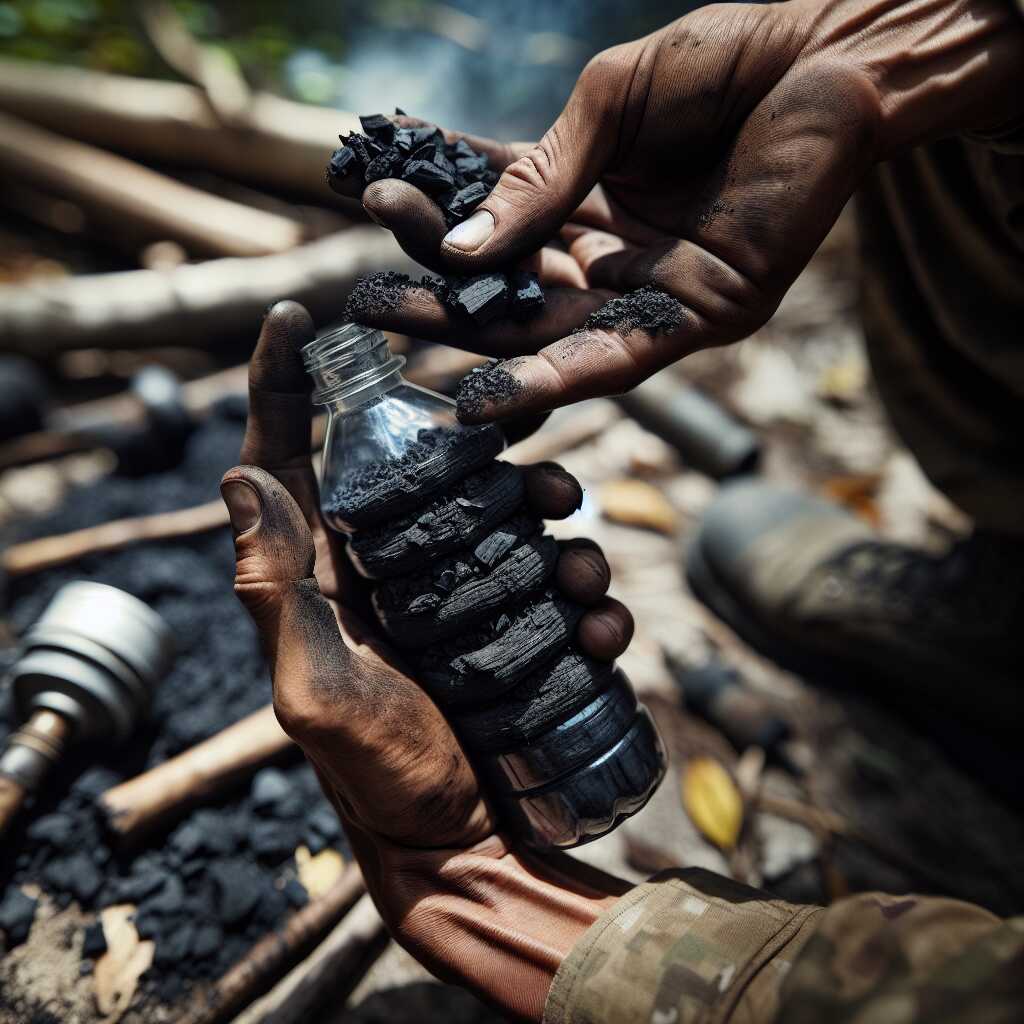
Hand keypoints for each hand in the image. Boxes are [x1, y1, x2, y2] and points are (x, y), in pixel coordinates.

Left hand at [220, 302, 632, 1021]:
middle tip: (522, 450)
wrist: (459, 840)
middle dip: (475, 447)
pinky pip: (546, 578)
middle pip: (417, 468)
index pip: (282, 459)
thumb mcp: (314, 695)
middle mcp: (378, 568)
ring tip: (580, 551)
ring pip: (497, 512)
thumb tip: (238, 475)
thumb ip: (272, 594)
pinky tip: (602, 620)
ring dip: (549, 515)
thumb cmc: (377, 777)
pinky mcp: (504, 623)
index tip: (293, 317)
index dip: (279, 385)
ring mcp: (448, 593)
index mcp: (315, 574)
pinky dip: (584, 588)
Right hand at [335, 0, 1022, 421]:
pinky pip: (622, 355)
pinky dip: (563, 377)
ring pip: (556, 335)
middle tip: (371, 309)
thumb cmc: (722, 63)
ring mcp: (654, 292)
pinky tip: (502, 391)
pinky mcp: (701, 315)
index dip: (436, 222)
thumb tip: (461, 244)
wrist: (830, 58)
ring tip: (414, 357)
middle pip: (513, 293)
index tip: (374, 209)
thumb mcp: (607, 103)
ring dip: (486, 351)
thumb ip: (538, 175)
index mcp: (586, 201)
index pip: (494, 222)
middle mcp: (611, 256)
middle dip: (444, 302)